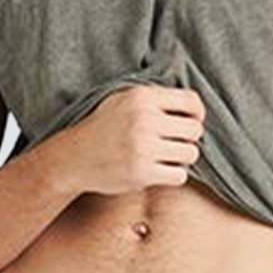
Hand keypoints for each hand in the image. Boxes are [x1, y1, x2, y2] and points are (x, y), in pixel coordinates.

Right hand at [61, 83, 205, 196]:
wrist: (75, 157)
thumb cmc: (102, 128)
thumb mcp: (122, 100)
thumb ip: (154, 98)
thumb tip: (193, 105)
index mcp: (142, 98)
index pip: (191, 101)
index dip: (198, 113)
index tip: (191, 121)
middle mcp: (144, 120)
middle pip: (194, 129)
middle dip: (188, 138)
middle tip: (174, 143)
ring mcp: (143, 147)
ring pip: (191, 153)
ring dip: (182, 158)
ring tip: (166, 157)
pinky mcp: (142, 173)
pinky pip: (180, 175)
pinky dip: (173, 174)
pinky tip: (160, 170)